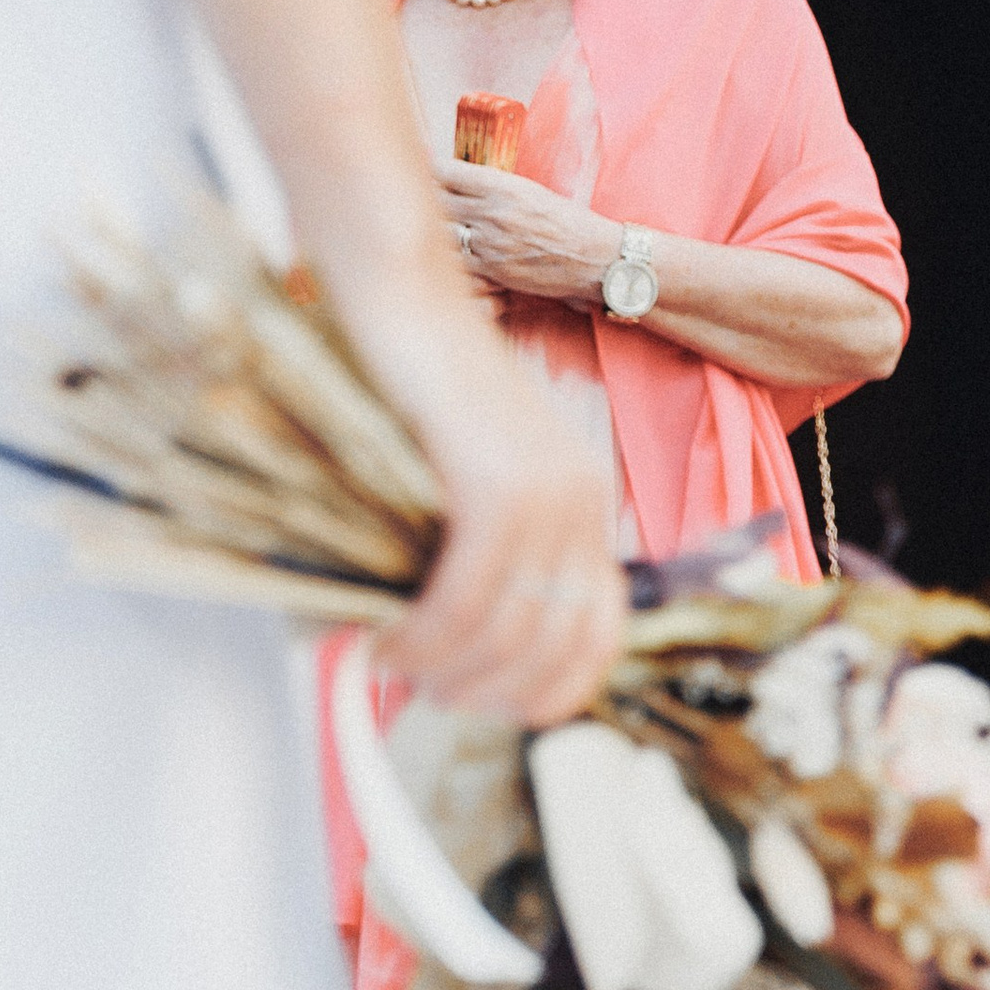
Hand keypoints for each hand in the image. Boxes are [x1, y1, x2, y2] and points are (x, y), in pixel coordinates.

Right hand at [329, 248, 623, 721]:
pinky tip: (388, 642)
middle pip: (559, 649)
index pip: (601, 636)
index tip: (490, 704)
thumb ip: (475, 545)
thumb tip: (446, 636)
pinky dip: (428, 635)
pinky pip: (472, 596)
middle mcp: (582, 503)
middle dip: (494, 694)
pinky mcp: (498, 482)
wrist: (397, 285)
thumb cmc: (409, 377)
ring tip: (396, 669)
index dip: (550, 690)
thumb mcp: (462, 471)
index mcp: (585, 505)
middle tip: (430, 696)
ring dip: (451, 672)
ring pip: (513, 633)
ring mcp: (547, 493)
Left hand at [434, 154, 619, 306]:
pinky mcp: (493, 271)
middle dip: (428, 200)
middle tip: (423, 200)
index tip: (425, 173)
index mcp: (502, 185)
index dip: (430, 171)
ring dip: (438, 231)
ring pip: (442, 233)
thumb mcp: (531, 191)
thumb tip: (462, 184)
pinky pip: (457, 263)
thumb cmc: (569, 224)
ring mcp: (489, 244)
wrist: (595, 260)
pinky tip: (455, 256)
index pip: (446, 171)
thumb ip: (494, 187)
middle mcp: (492, 212)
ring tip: (438, 229)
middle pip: (436, 201)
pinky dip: (453, 258)